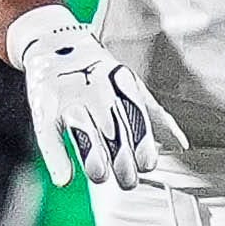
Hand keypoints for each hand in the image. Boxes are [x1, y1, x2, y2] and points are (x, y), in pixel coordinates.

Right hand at [7, 3, 180, 188]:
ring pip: (83, 129)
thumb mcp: (129, 86)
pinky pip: (49, 134)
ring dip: (93, 157)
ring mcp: (68, 95)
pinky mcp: (44, 106)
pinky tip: (64, 177)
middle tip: (128, 182)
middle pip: (112, 127)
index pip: (135, 115)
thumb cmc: (98, 73)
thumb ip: (153, 114)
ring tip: (101, 177)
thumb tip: (180, 143)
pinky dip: (57, 158)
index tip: (147, 165)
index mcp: (121, 82)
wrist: (54, 43)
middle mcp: (96, 87)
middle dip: (121, 158)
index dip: (142, 143)